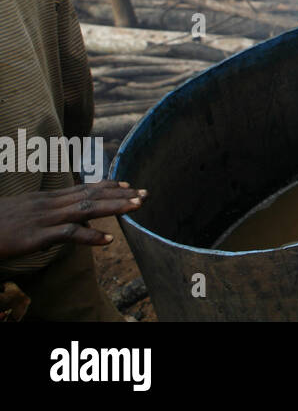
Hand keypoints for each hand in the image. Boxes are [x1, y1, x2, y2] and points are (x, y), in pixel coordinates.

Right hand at [0, 181, 145, 260]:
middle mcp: (48, 204)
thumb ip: (44, 216)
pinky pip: (68, 234)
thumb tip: (63, 224)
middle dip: (120, 195)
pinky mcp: (36, 235)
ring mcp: (43, 218)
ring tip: (138, 208)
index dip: (107, 187)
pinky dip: (90, 236)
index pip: (83, 188)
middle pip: (91, 195)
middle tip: (146, 194)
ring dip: (114, 208)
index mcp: (45, 199)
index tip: (129, 186)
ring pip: (86, 209)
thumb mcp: (23, 215)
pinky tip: (108, 240)